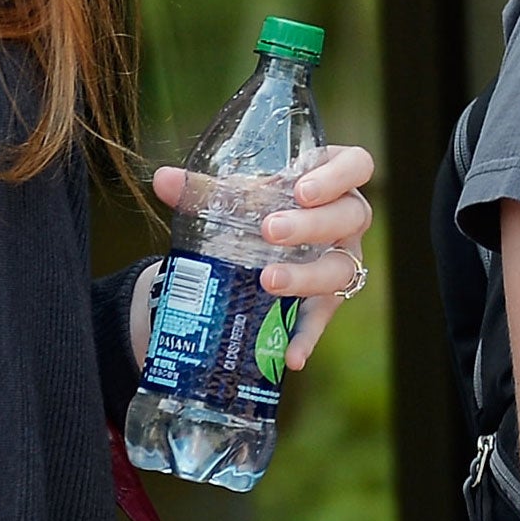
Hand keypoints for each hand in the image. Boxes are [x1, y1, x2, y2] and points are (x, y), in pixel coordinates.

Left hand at [150, 142, 373, 369]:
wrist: (256, 245)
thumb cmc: (257, 206)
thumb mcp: (235, 194)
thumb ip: (202, 188)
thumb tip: (162, 179)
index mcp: (330, 177)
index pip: (357, 165)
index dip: (337, 176)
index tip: (301, 190)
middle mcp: (345, 219)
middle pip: (350, 217)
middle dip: (310, 225)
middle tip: (270, 231)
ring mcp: (342, 260)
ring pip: (341, 269)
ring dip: (306, 276)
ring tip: (268, 281)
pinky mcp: (329, 300)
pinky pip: (322, 319)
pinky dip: (305, 337)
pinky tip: (289, 355)